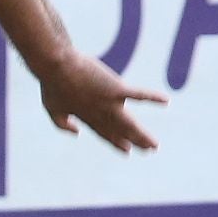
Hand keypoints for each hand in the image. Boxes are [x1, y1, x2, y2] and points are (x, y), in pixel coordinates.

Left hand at [37, 51, 166, 152]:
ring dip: (142, 135)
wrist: (56, 66)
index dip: (116, 142)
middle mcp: (100, 114)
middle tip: (148, 150)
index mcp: (86, 117)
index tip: (126, 151)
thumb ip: (62, 124)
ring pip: (130, 123)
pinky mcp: (116, 89)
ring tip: (154, 145)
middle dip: (134, 141)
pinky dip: (153, 98)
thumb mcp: (51, 108)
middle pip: (120, 131)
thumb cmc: (51, 84)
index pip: (104, 132)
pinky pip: (139, 95)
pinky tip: (166, 101)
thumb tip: (78, 133)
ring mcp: (109, 103)